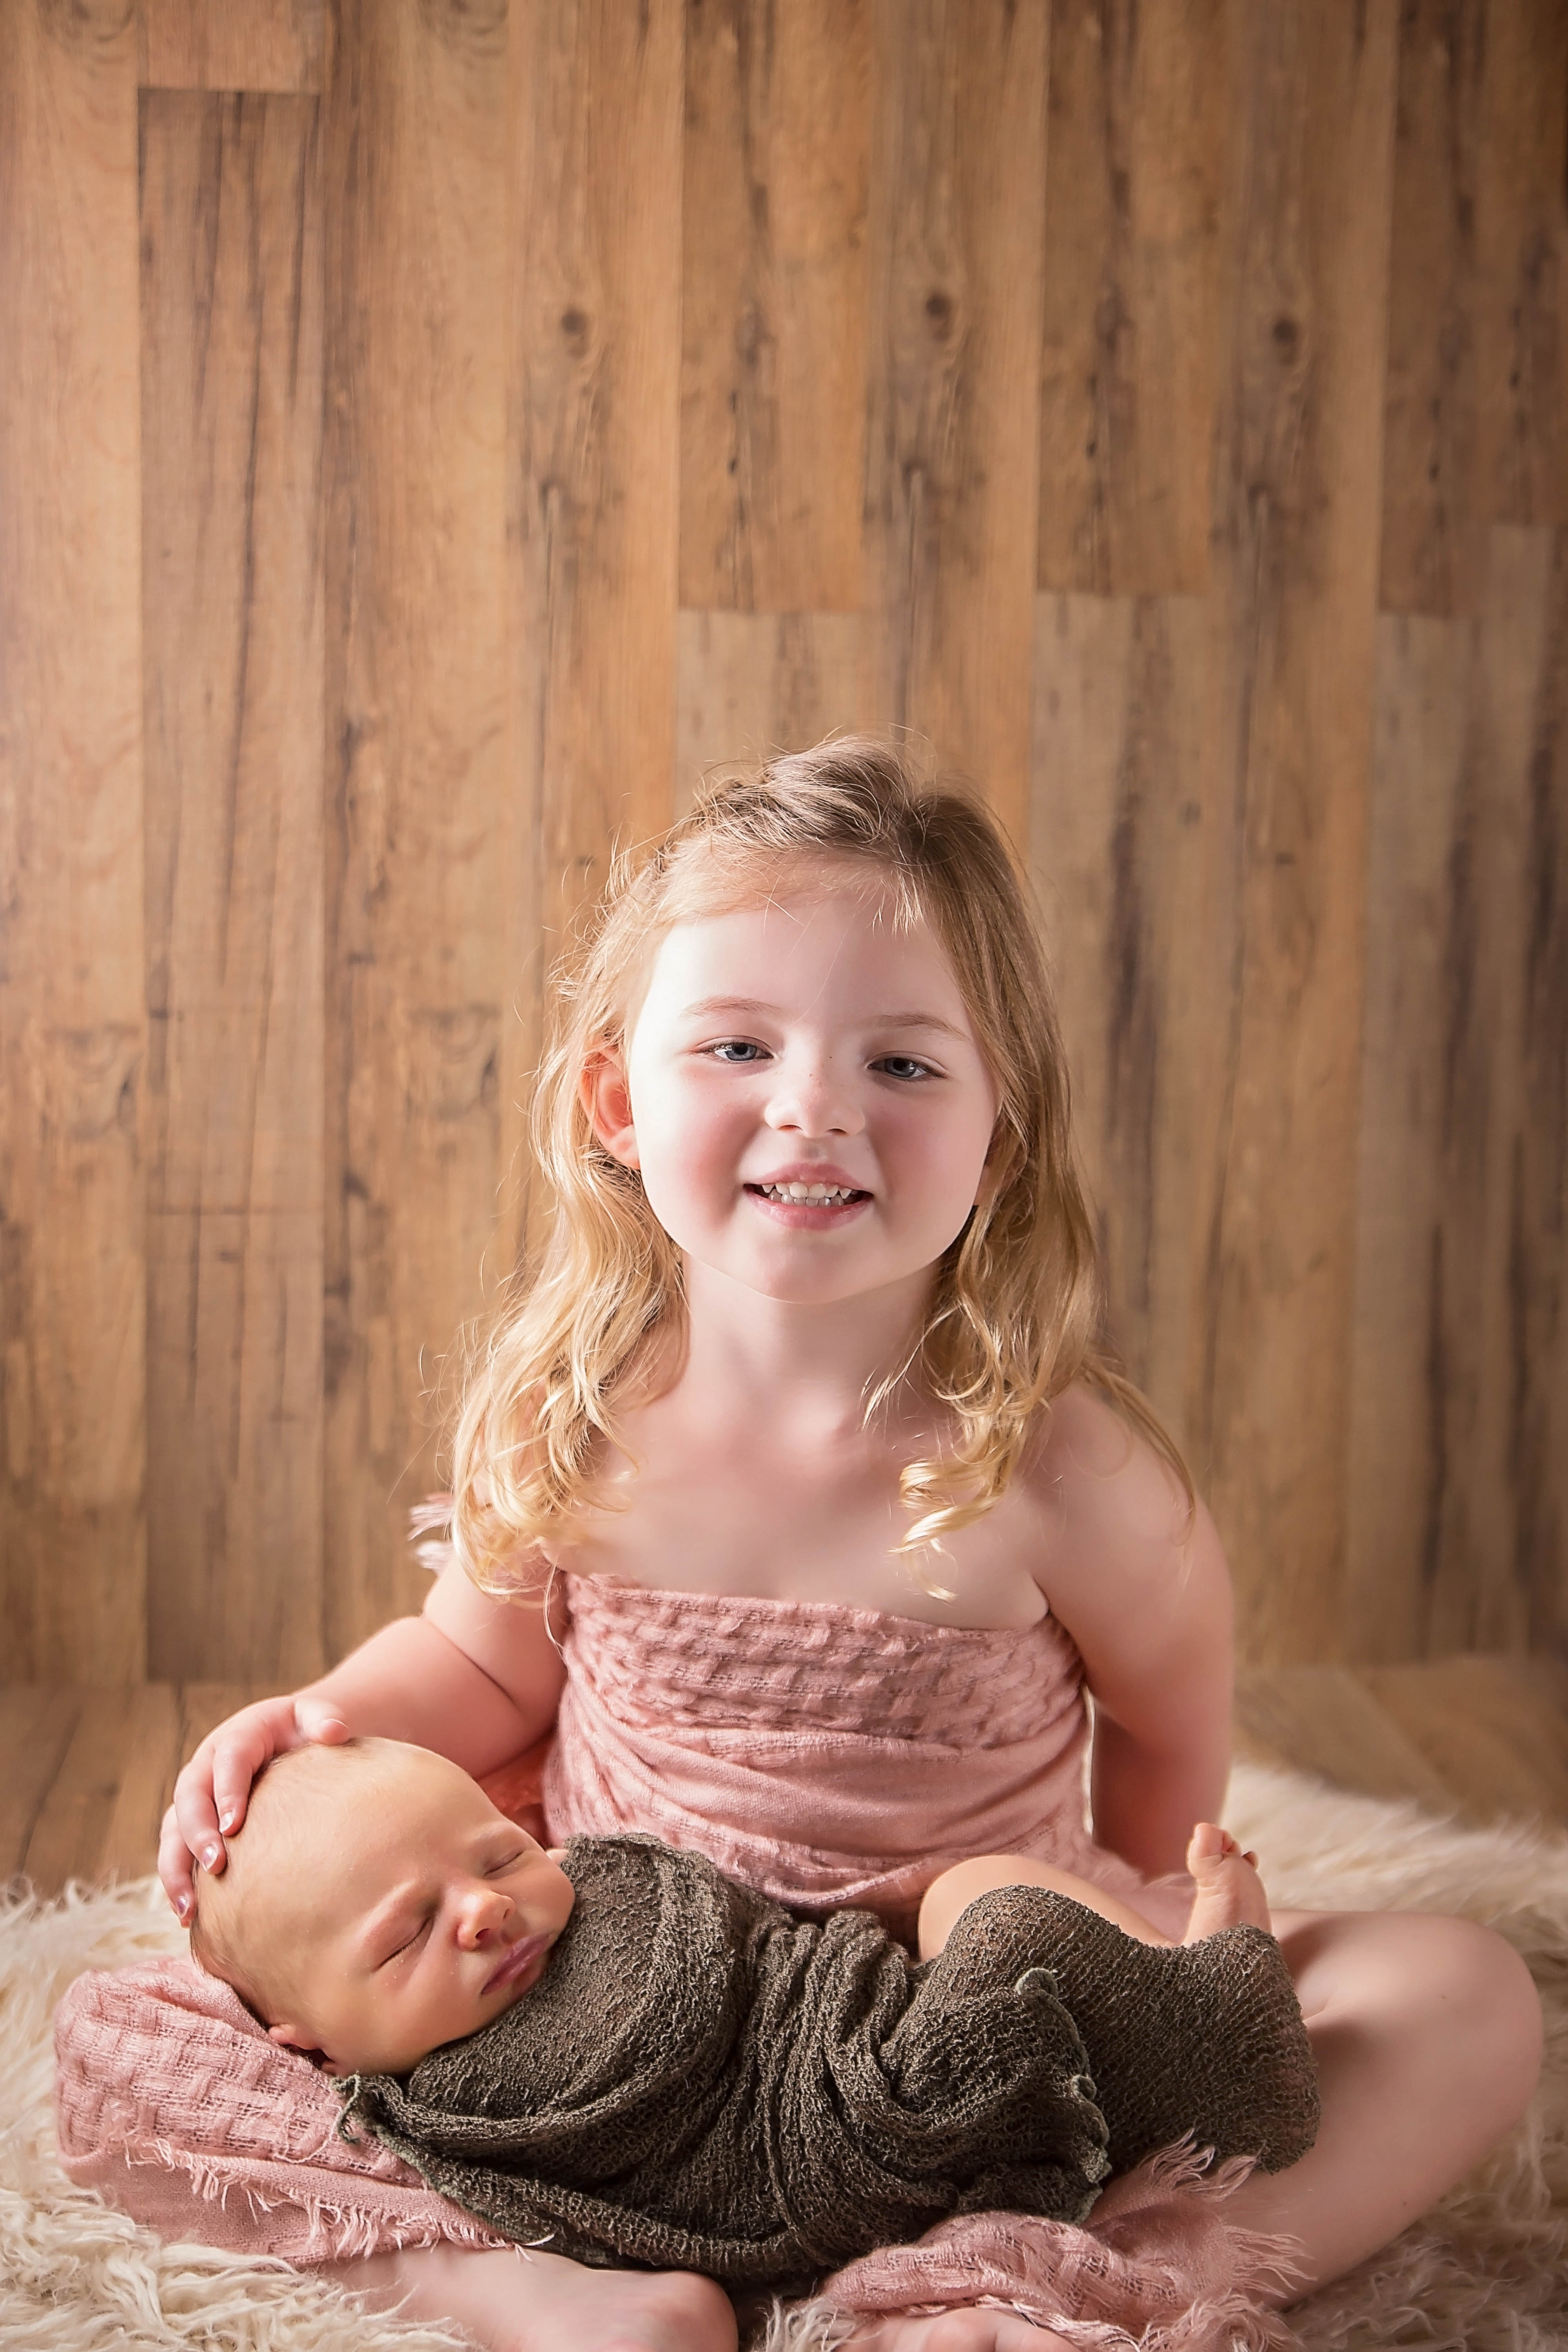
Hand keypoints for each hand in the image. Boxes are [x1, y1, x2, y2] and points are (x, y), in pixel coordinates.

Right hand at [159, 1692, 350, 1920]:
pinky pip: (174, 1851)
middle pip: (190, 1797)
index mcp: (236, 1738)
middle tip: (216, 1866)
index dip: (227, 1791)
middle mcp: (206, 1766)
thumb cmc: (299, 1731)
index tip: (234, 1825)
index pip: (228, 1760)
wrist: (282, 1738)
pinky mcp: (190, 1823)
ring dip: (176, 1868)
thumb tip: (335, 1731)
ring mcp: (194, 1796)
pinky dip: (177, 1882)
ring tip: (189, 1909)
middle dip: (198, 1833)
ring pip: (172, 1830)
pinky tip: (188, 1917)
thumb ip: (322, 1720)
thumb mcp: (311, 1717)